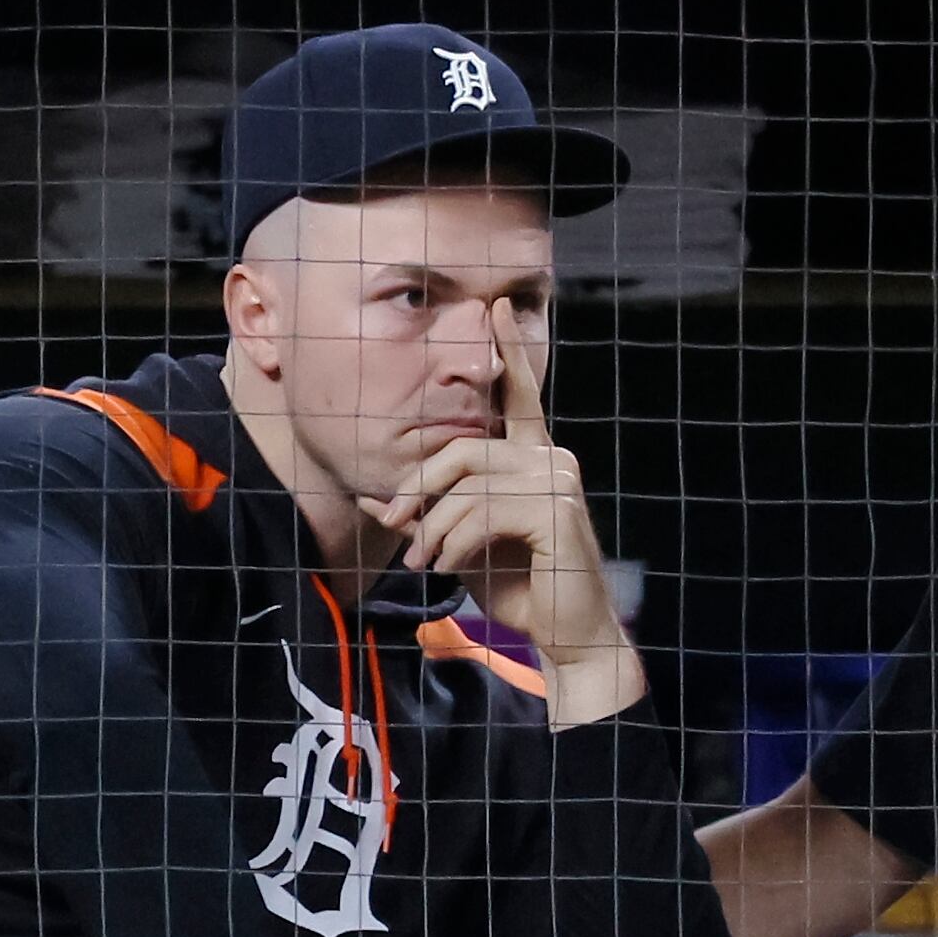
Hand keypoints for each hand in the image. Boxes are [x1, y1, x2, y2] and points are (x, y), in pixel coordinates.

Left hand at [355, 300, 644, 726]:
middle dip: (416, 490)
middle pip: (459, 449)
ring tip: (424, 563)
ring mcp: (558, 481)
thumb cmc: (515, 584)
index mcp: (530, 457)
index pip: (520, 394)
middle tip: (395, 526)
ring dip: (432, 529)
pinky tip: (450, 568)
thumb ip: (424, 518)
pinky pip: (481, 513)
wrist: (563, 631)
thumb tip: (374, 504)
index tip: (498, 305)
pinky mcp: (557, 510)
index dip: (510, 351)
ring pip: (465, 485)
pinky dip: (452, 543)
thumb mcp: (457, 545)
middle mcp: (549, 458)